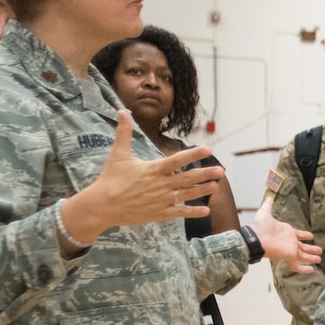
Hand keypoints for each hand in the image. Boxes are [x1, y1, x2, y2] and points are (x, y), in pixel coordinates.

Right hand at [59, 112, 219, 248]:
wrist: (101, 206)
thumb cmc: (110, 179)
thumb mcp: (118, 154)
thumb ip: (123, 133)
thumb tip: (122, 111)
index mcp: (153, 169)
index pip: (177, 160)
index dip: (193, 154)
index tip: (208, 149)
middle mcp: (160, 185)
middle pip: (187, 178)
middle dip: (205, 174)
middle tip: (222, 170)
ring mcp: (160, 200)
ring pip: (186, 194)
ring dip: (202, 190)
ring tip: (216, 186)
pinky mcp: (158, 214)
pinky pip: (179, 212)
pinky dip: (193, 211)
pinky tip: (206, 210)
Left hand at [251, 197, 320, 273]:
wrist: (255, 238)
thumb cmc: (260, 226)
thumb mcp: (265, 213)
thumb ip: (268, 205)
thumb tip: (269, 197)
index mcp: (287, 232)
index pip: (298, 235)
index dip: (304, 235)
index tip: (311, 236)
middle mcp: (290, 242)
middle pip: (303, 247)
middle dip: (311, 249)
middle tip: (319, 251)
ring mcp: (290, 250)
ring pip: (303, 256)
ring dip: (311, 258)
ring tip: (319, 259)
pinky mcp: (288, 256)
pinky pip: (297, 265)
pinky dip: (304, 269)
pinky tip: (311, 270)